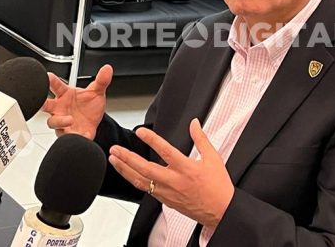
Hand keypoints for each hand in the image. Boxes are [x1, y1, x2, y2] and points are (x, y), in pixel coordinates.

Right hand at [42, 65, 112, 139]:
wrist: (94, 123)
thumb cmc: (89, 106)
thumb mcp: (97, 91)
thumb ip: (101, 80)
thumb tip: (107, 69)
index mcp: (65, 94)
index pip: (55, 85)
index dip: (50, 80)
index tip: (48, 76)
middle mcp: (60, 108)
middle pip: (45, 105)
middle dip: (41, 103)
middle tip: (42, 101)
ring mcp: (62, 121)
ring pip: (53, 122)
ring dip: (60, 121)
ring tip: (70, 120)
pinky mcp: (69, 133)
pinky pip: (66, 135)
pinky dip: (72, 135)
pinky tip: (80, 134)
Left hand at [108, 118, 233, 228]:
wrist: (220, 210)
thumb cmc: (218, 186)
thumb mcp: (213, 158)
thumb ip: (201, 139)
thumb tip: (194, 123)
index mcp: (186, 169)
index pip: (165, 151)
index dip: (151, 140)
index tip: (140, 132)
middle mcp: (174, 181)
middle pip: (145, 169)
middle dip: (127, 158)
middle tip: (115, 149)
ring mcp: (167, 192)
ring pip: (141, 181)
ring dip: (125, 170)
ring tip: (114, 160)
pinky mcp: (165, 200)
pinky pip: (145, 190)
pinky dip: (134, 180)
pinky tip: (128, 174)